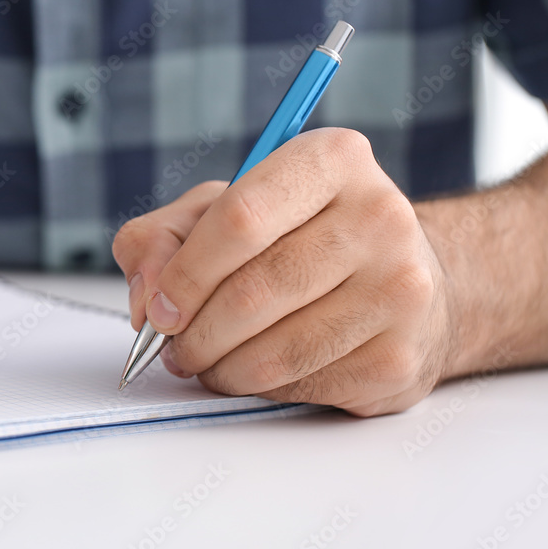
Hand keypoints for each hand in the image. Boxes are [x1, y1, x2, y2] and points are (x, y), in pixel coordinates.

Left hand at [112, 128, 454, 415]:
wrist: (400, 283)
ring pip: (275, 352)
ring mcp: (399, 291)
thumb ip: (162, 238)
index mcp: (333, 160)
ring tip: (206, 361)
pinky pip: (301, 388)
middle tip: (174, 346)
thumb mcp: (221, 209)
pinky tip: (254, 370)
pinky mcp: (399, 358)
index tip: (161, 308)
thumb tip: (147, 300)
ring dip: (220, 369)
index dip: (185, 274)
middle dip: (194, 333)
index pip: (240, 218)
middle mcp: (379, 217)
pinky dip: (260, 389)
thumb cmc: (298, 237)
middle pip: (253, 292)